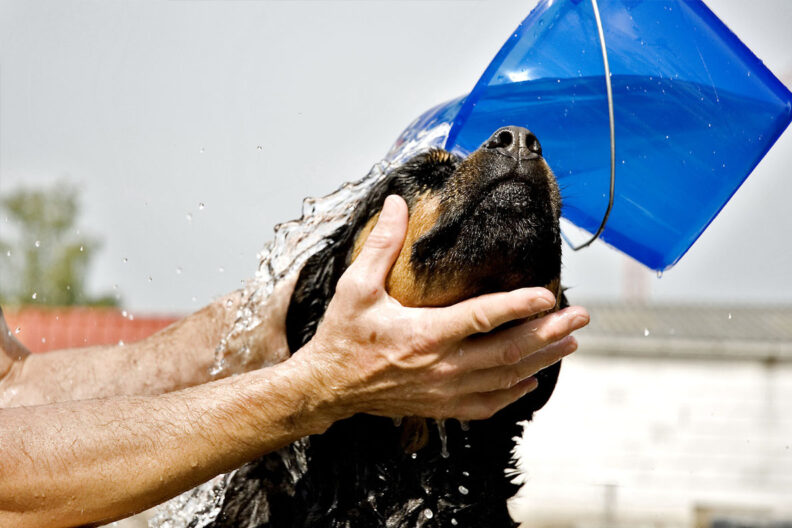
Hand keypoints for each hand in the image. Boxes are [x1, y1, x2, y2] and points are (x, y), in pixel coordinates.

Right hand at [291, 195, 588, 421]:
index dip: (520, 305)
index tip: (550, 294)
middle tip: (580, 316)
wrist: (327, 387)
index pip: (484, 317)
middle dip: (549, 332)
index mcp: (424, 334)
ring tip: (570, 342)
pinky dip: (514, 393)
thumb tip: (398, 203)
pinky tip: (531, 378)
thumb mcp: (356, 286)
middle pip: (508, 351)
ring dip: (541, 359)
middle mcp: (441, 366)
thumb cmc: (342, 337)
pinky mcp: (440, 406)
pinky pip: (487, 405)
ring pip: (505, 378)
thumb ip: (382, 244)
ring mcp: (443, 391)